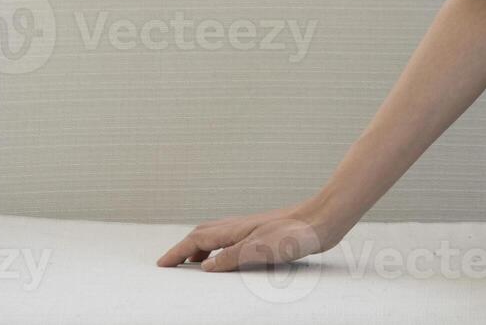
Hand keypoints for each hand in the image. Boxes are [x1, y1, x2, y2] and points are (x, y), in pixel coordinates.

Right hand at [155, 197, 350, 271]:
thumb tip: (204, 266)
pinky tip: (230, 256)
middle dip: (185, 249)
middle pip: (203, 234)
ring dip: (202, 248)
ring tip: (196, 264)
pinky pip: (233, 238)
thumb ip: (230, 258)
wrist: (324, 218)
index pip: (197, 240)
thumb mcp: (259, 249)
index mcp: (235, 230)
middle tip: (172, 264)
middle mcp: (240, 226)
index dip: (177, 253)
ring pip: (218, 235)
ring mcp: (253, 227)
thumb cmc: (295, 234)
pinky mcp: (266, 232)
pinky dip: (221, 247)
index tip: (161, 264)